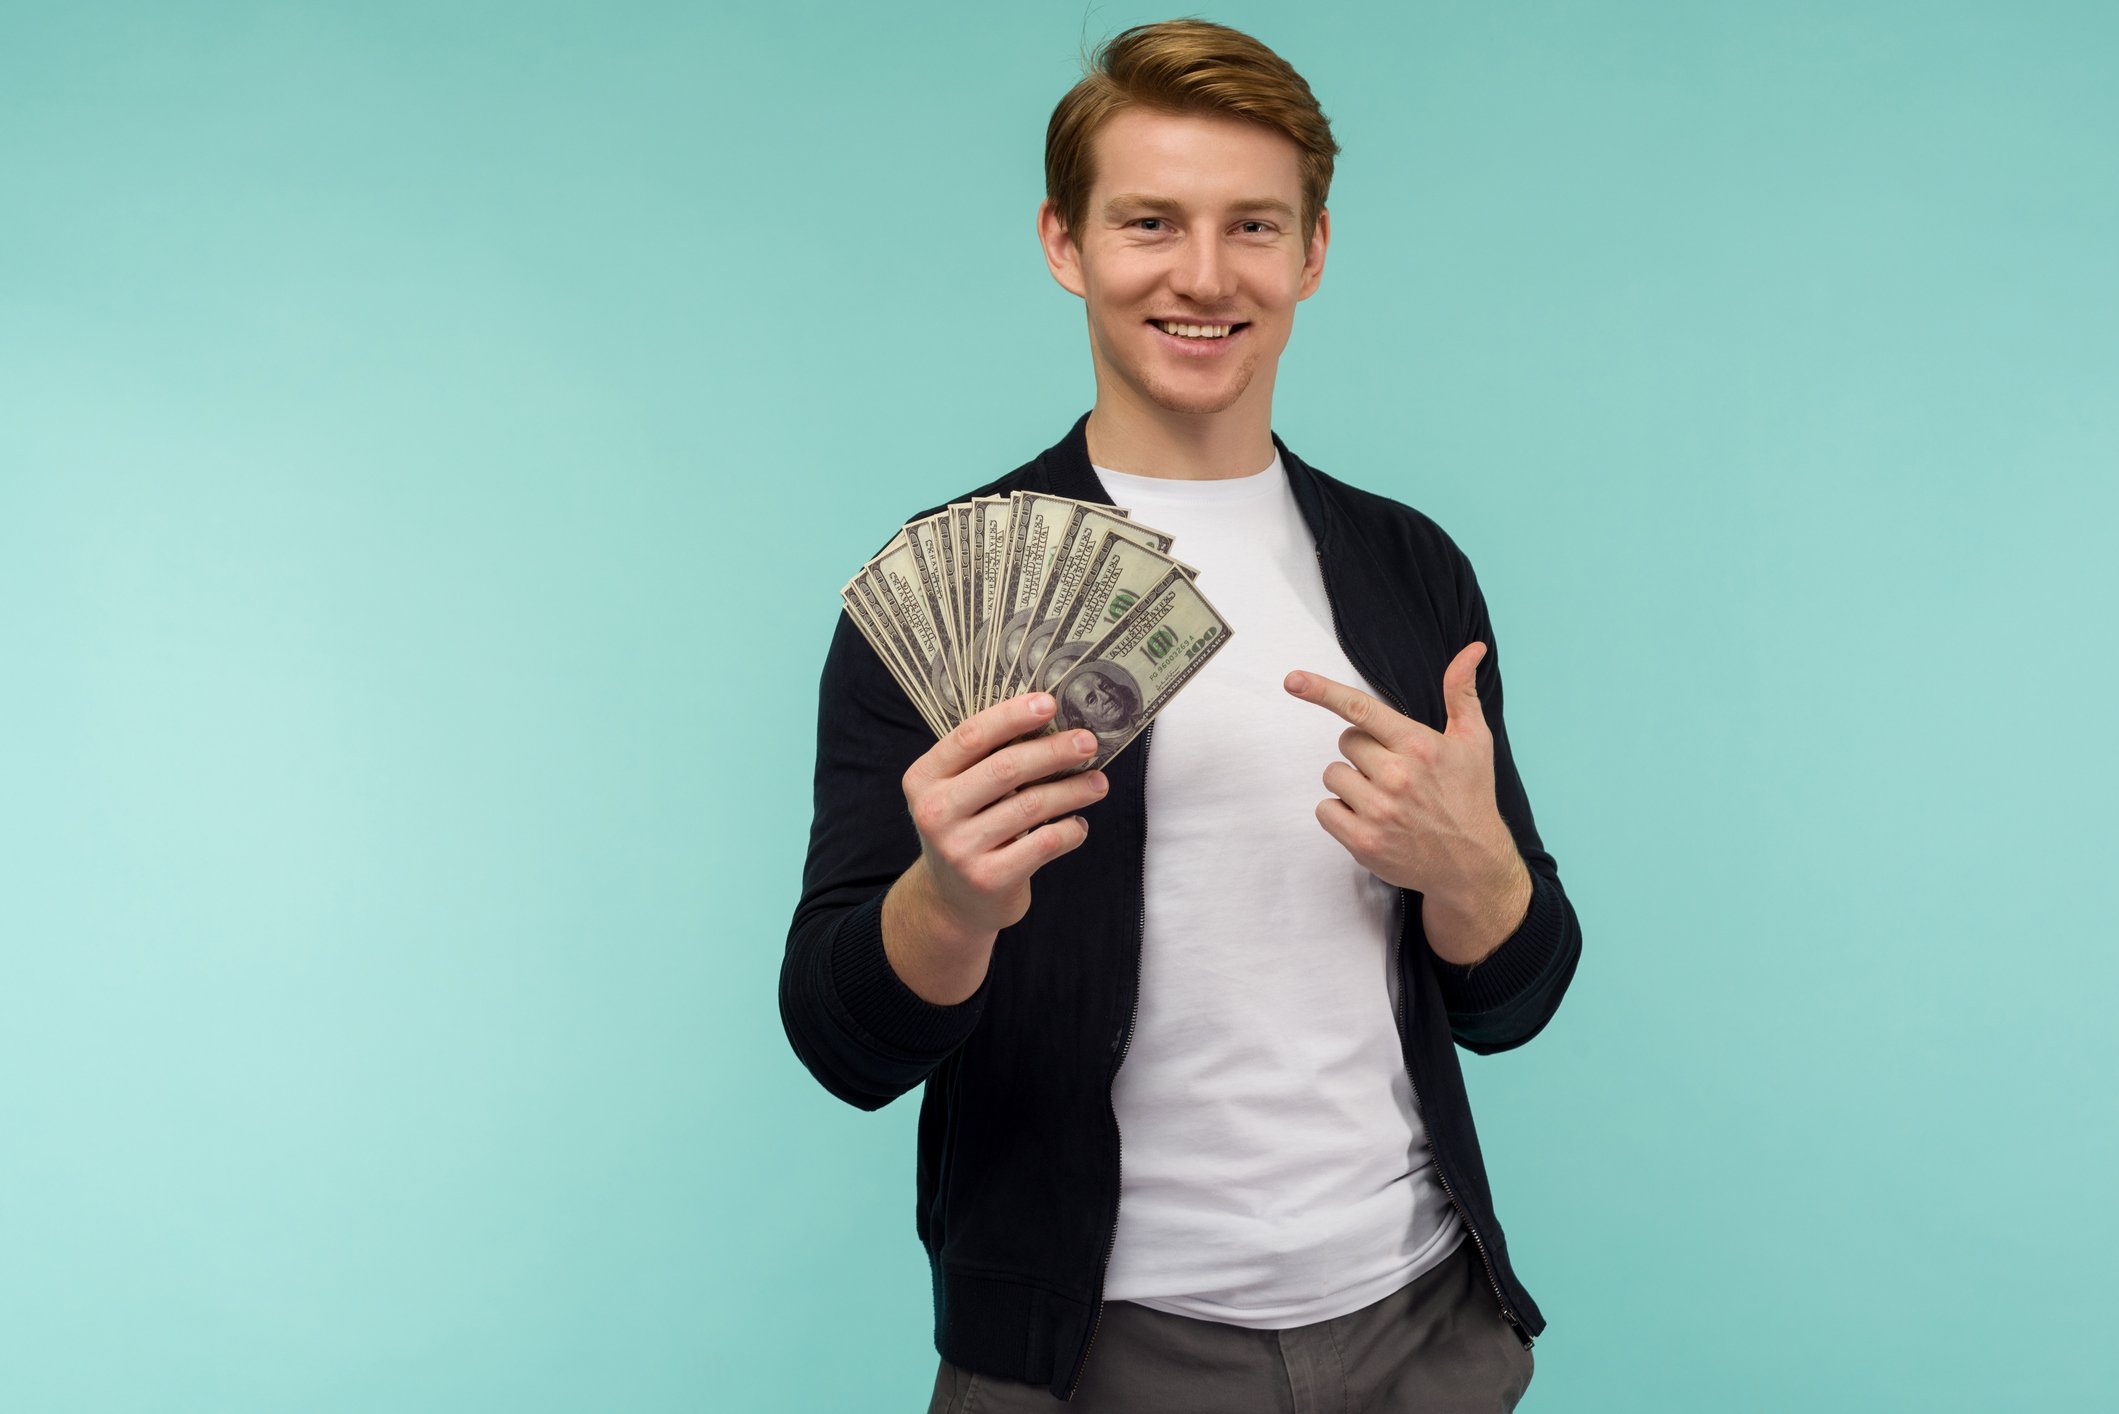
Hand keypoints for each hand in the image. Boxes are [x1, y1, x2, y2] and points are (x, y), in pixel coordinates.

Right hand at [889, 693, 1107, 985]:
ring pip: (1031, 805)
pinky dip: (1070, 830)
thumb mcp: (958, 791)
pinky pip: (1044, 843)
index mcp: (924, 778)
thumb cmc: (967, 829)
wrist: (953, 901)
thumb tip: (1051, 720)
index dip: (1012, 716)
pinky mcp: (988, 878)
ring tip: (1098, 783)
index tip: (1050, 702)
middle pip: (1005, 768)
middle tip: (1088, 742)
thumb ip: (987, 759)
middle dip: (1053, 751)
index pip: (970, 736)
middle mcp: (934, 812)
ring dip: (1073, 789)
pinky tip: (1079, 824)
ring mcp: (959, 848)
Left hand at [1284, 645, 1529, 959]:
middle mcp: (1397, 777)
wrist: (1473, 864)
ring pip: (1333, 776)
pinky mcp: (1364, 843)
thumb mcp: (1475, 741)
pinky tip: (1370, 819)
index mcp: (1419, 746)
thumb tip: (1472, 649)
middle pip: (1345, 743)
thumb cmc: (1471, 796)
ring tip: (1384, 798)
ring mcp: (1379, 812)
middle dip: (1363, 752)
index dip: (1322, 691)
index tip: (1292, 680)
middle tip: (1393, 771)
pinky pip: (1325, 810)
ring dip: (1351, 783)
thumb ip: (1461, 692)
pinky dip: (1340, 813)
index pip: (1361, 710)